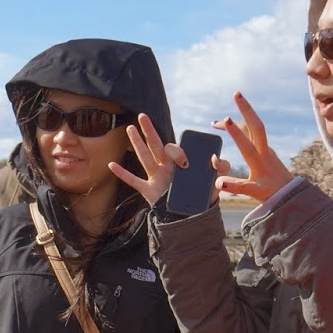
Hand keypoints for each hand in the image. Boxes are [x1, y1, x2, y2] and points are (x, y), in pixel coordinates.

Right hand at [111, 114, 229, 208]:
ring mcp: (155, 178)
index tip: (184, 163)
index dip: (177, 152)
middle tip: (142, 116)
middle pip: (155, 145)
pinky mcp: (149, 191)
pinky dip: (122, 174)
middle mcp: (166, 167)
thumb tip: (213, 157)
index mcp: (180, 163)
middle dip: (149, 131)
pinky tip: (112, 165)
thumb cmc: (203, 197)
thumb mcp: (216, 181)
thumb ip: (220, 167)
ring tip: (129, 129)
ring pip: (144, 157)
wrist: (192, 216)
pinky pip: (133, 181)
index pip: (174, 150)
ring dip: (136, 143)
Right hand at [211, 93, 292, 200]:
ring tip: (218, 121)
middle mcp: (264, 150)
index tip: (226, 120)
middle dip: (246, 108)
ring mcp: (266, 147)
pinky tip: (231, 126)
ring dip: (240, 116)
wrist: (289, 192)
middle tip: (236, 93)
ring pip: (253, 127)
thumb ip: (235, 186)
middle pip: (256, 125)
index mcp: (260, 161)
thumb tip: (218, 182)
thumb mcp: (252, 192)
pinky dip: (241, 126)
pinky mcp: (265, 147)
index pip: (247, 144)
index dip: (235, 133)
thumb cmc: (270, 193)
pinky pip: (252, 132)